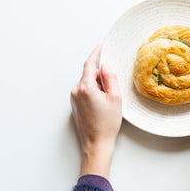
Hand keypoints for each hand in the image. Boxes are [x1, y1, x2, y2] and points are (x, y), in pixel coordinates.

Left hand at [70, 44, 121, 178]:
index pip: (89, 64)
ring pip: (87, 83)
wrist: (96, 144)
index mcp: (86, 87)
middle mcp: (76, 91)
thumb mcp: (115, 98)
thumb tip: (105, 65)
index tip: (100, 46)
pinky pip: (84, 91)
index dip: (95, 54)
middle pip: (89, 74)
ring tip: (108, 101)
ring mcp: (74, 98)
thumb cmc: (106, 124)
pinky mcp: (74, 105)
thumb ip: (110, 78)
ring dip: (98, 85)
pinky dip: (94, 92)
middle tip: (112, 89)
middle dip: (101, 76)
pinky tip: (101, 104)